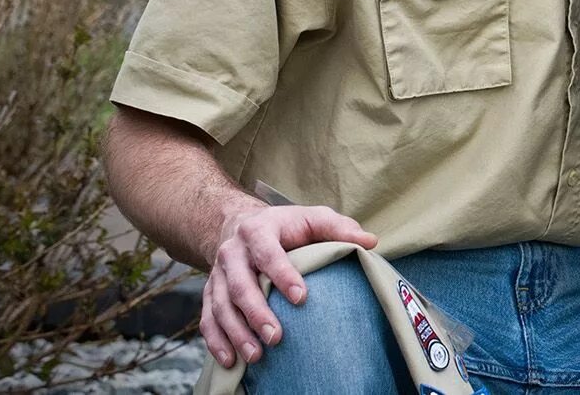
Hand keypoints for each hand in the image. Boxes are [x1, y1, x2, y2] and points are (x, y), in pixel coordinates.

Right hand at [201, 203, 376, 367]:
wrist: (241, 224)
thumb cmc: (288, 225)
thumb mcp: (314, 218)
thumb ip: (340, 228)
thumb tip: (371, 242)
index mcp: (258, 230)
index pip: (268, 253)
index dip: (283, 275)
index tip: (301, 298)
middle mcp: (232, 252)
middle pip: (240, 285)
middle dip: (257, 313)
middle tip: (277, 337)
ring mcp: (218, 274)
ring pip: (221, 306)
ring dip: (237, 333)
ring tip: (256, 356)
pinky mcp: (211, 292)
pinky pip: (208, 319)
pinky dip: (217, 341)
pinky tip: (231, 361)